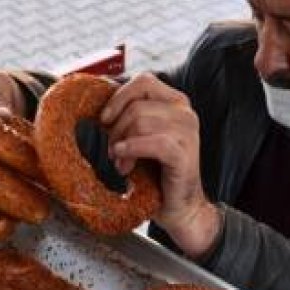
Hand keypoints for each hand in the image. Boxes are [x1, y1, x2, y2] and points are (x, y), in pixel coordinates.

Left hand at [102, 73, 220, 258]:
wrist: (179, 208)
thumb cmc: (157, 174)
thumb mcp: (141, 138)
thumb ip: (130, 117)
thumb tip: (101, 108)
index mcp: (176, 103)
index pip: (144, 82)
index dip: (119, 97)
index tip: (104, 120)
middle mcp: (185, 113)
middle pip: (137, 105)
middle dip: (116, 129)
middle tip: (113, 152)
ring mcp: (188, 131)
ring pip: (141, 121)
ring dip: (122, 145)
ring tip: (121, 164)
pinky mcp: (185, 153)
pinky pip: (152, 142)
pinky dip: (132, 151)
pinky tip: (124, 163)